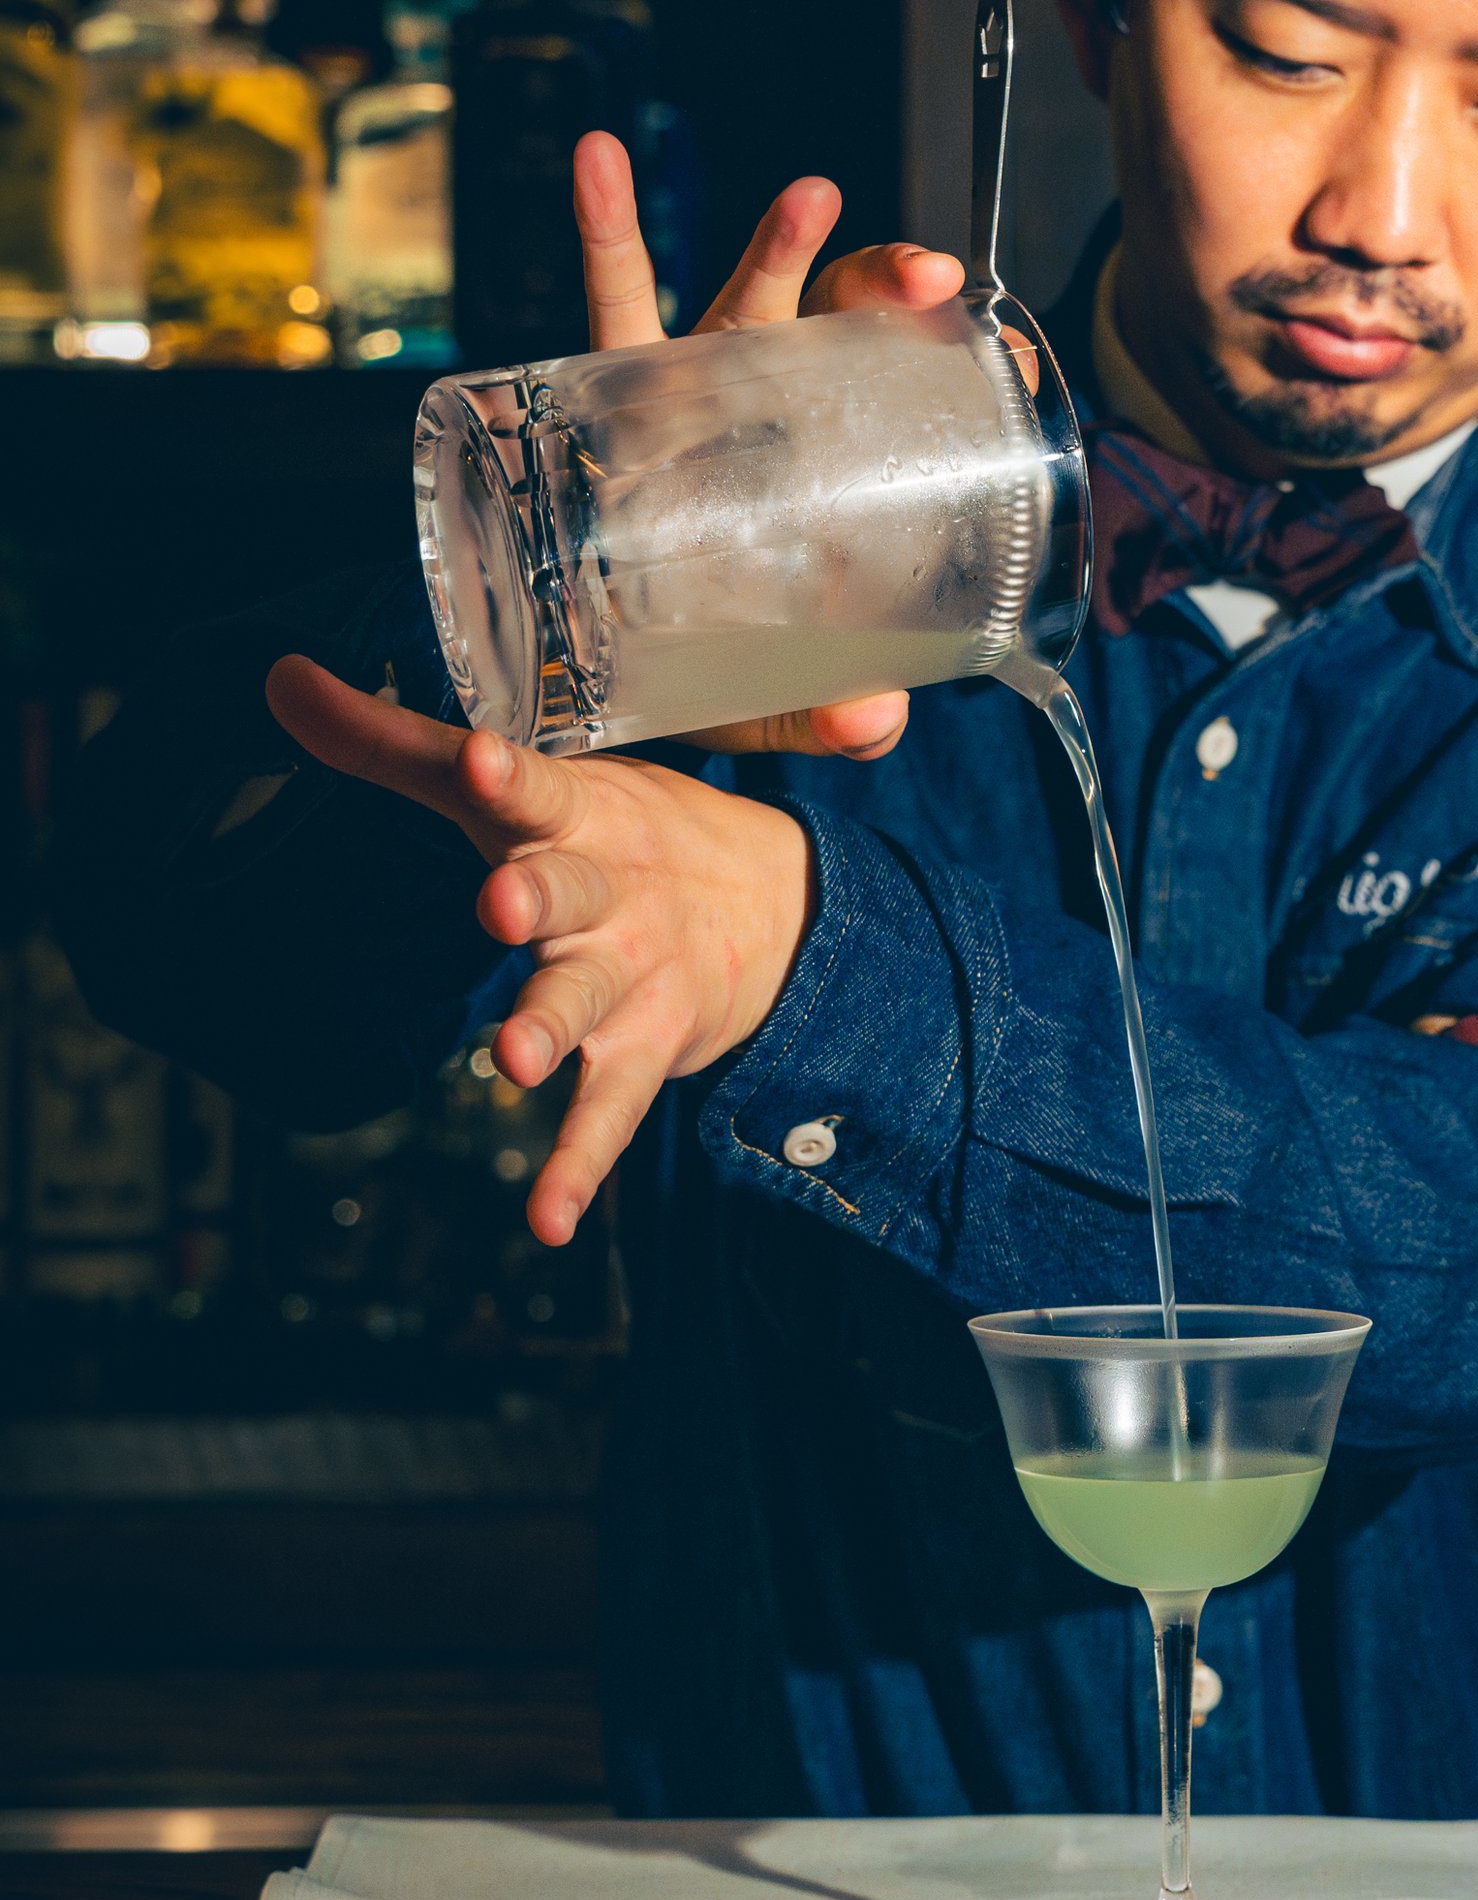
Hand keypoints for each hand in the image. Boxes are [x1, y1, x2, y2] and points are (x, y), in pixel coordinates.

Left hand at [266, 656, 815, 1245]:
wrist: (779, 908)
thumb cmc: (613, 837)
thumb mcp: (521, 787)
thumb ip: (394, 745)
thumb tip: (277, 679)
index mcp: (578, 815)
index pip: (537, 786)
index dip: (507, 775)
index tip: (482, 760)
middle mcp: (607, 891)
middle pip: (568, 890)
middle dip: (537, 897)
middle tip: (502, 904)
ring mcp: (630, 974)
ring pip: (584, 1000)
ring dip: (552, 1026)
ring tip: (517, 1062)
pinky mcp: (645, 1049)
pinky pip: (610, 1115)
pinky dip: (580, 1168)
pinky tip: (550, 1221)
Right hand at [577, 129, 967, 762]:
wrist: (590, 668)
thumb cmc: (701, 664)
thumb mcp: (765, 701)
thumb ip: (820, 715)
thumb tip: (874, 723)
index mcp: (829, 470)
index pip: (908, 401)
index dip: (962, 370)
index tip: (1015, 358)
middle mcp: (775, 409)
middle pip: (846, 326)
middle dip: (888, 288)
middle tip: (927, 279)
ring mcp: (698, 383)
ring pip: (747, 293)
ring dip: (778, 237)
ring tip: (814, 194)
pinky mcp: (610, 385)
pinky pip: (610, 295)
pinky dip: (607, 224)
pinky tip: (599, 158)